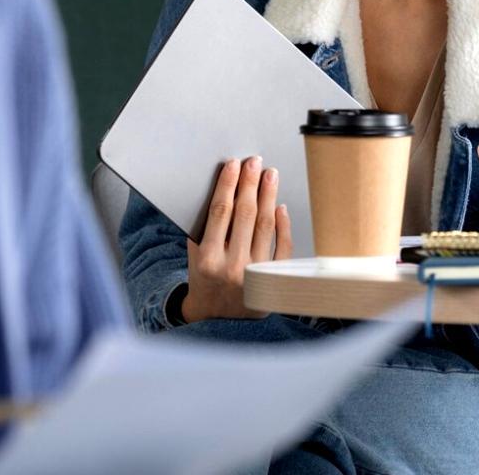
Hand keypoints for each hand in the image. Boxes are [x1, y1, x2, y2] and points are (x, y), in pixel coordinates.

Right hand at [181, 156, 292, 321]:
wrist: (216, 316)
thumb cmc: (205, 278)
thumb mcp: (195, 255)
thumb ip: (205, 227)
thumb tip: (223, 188)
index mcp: (207, 259)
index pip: (220, 212)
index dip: (227, 184)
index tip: (232, 165)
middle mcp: (232, 266)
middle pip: (245, 214)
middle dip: (250, 184)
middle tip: (254, 163)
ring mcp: (254, 274)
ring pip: (265, 226)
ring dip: (268, 196)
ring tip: (269, 176)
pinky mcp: (271, 280)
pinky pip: (282, 247)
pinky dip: (283, 225)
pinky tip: (280, 207)